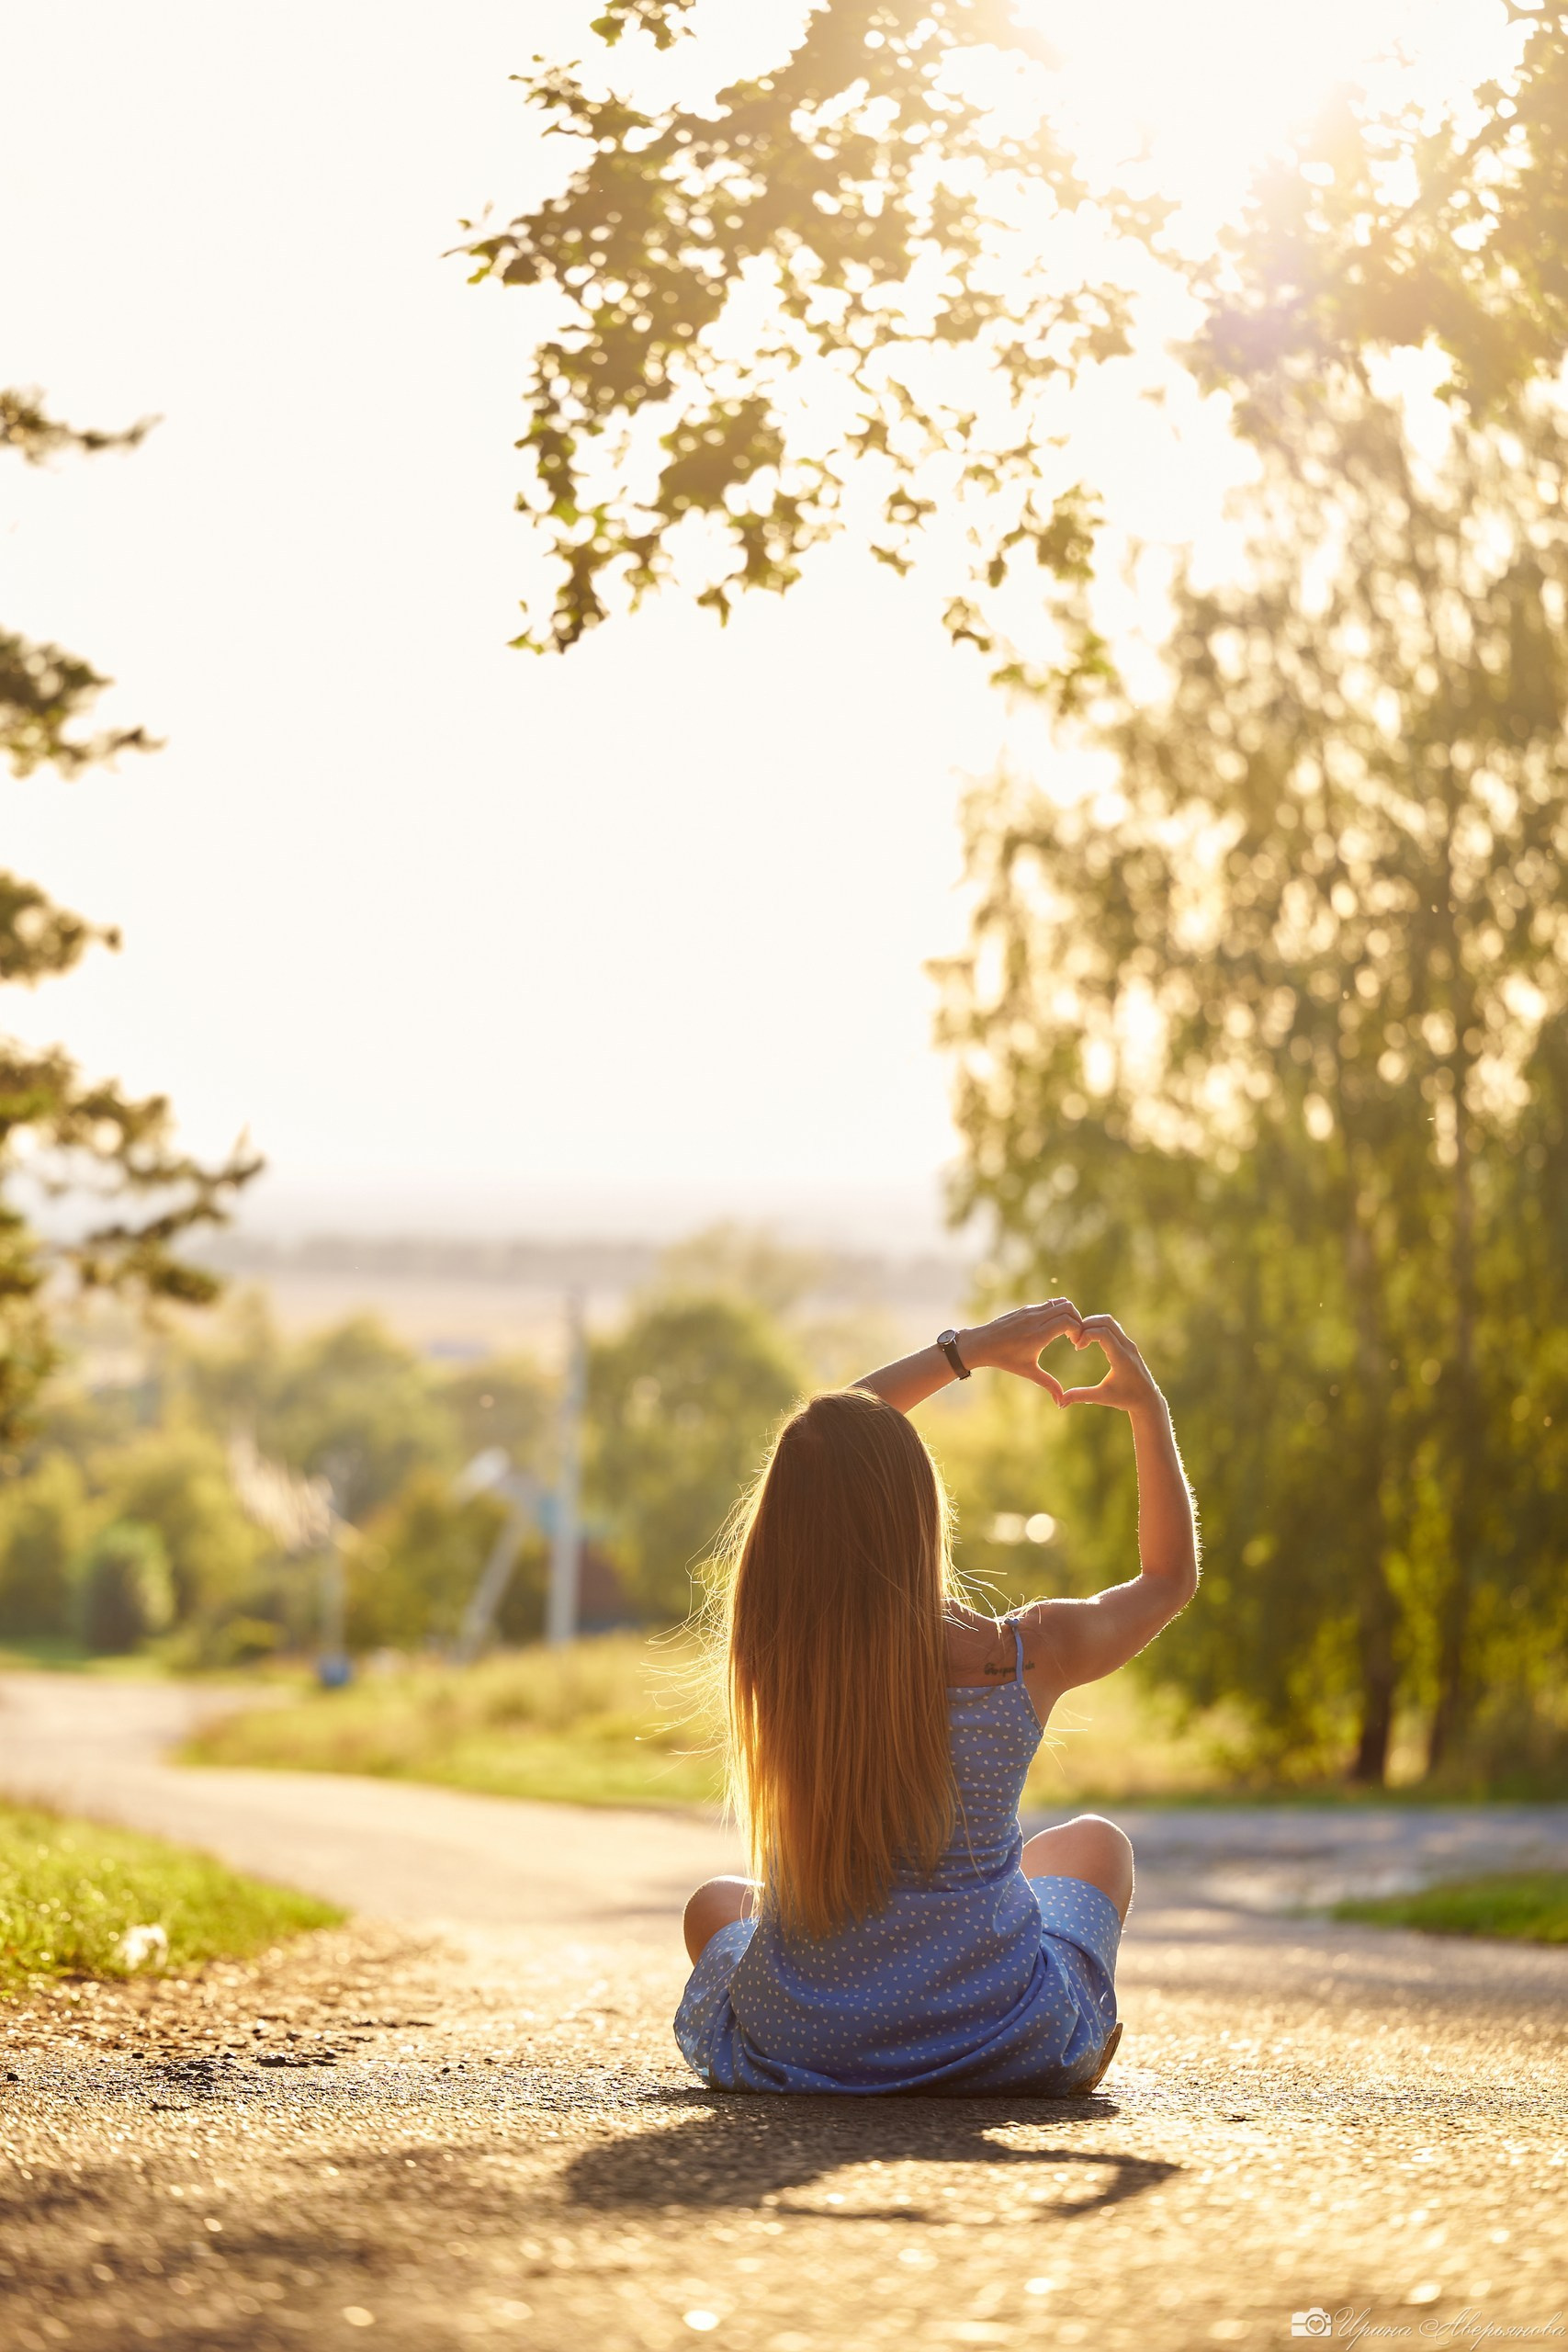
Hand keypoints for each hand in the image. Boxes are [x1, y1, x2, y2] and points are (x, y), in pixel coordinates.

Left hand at [959, 1300, 1083, 1403]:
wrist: (981, 1344)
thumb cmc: (1004, 1359)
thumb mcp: (1028, 1372)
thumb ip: (1048, 1384)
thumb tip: (1060, 1402)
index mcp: (1038, 1334)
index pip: (1067, 1321)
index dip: (1078, 1330)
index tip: (1075, 1344)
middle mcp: (1035, 1319)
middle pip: (1067, 1307)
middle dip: (1077, 1320)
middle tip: (1073, 1336)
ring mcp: (1029, 1311)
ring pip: (1059, 1302)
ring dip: (1067, 1314)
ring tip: (1064, 1332)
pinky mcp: (1025, 1309)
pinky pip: (1048, 1304)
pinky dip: (1056, 1312)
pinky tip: (1051, 1328)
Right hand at [1057, 1314, 1164, 1413]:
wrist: (1148, 1399)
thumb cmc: (1125, 1399)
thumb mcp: (1101, 1398)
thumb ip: (1080, 1396)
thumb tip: (1060, 1402)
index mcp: (1121, 1358)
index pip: (1102, 1333)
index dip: (1086, 1335)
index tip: (1077, 1348)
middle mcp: (1127, 1347)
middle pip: (1106, 1321)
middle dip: (1087, 1325)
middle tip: (1076, 1338)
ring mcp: (1129, 1344)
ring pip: (1110, 1321)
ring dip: (1093, 1324)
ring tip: (1081, 1338)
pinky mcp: (1128, 1344)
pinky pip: (1113, 1327)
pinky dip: (1099, 1327)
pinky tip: (1090, 1340)